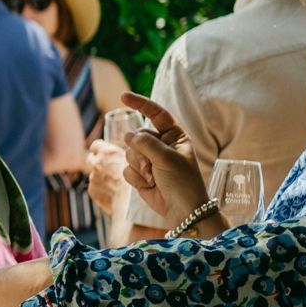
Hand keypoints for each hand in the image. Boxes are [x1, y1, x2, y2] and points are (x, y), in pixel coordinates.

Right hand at [109, 91, 205, 219]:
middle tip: (153, 167)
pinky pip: (127, 168)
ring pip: (129, 152)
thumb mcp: (167, 158)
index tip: (123, 96)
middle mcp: (161, 145)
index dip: (140, 104)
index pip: (156, 114)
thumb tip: (128, 135)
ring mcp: (149, 159)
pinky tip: (149, 185)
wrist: (182, 210)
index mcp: (175, 136)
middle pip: (137, 136)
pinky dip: (136, 178)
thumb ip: (146, 142)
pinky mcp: (140, 173)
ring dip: (139, 167)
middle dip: (141, 152)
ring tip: (154, 177)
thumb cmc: (183, 182)